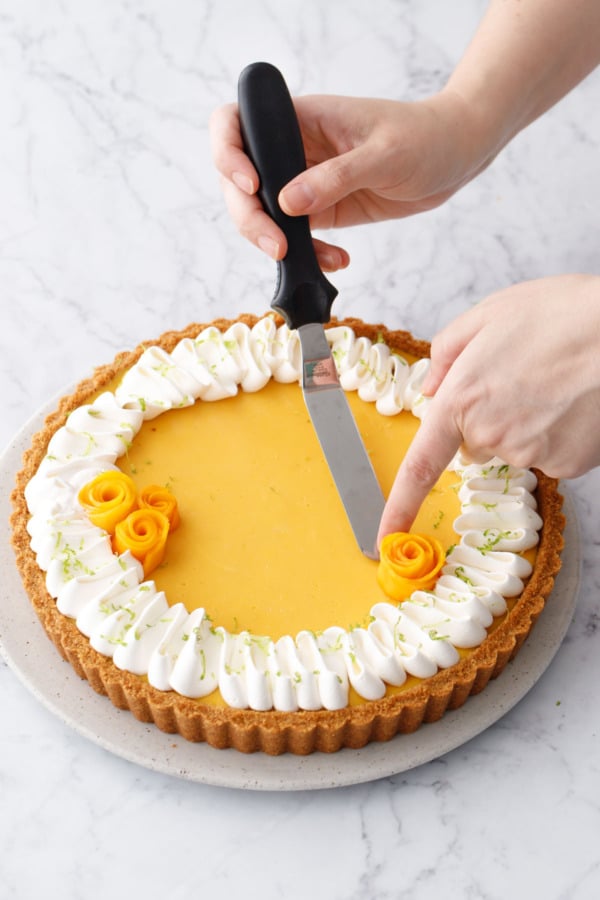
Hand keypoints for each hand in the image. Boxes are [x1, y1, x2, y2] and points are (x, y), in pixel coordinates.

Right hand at [209, 90, 483, 271]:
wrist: (456, 155)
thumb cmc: (424, 137)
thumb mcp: (384, 153)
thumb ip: (336, 177)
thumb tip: (287, 203)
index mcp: (300, 118)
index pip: (235, 123)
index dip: (227, 154)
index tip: (250, 185)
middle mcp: (292, 149)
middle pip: (239, 181)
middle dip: (249, 217)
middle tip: (278, 247)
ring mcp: (303, 182)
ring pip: (262, 214)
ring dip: (274, 242)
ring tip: (308, 260)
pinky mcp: (321, 210)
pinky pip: (296, 237)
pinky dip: (307, 255)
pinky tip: (337, 261)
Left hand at [377, 275, 599, 542]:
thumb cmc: (563, 315)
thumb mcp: (490, 313)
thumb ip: (448, 352)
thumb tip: (431, 389)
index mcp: (462, 398)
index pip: (421, 465)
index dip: (400, 505)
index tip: (387, 536)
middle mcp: (491, 434)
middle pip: (476, 442)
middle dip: (489, 416)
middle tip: (524, 375)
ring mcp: (530, 453)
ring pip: (515, 446)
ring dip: (528, 422)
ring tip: (558, 381)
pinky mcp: (567, 464)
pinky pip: (550, 453)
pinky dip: (559, 433)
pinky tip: (576, 402)